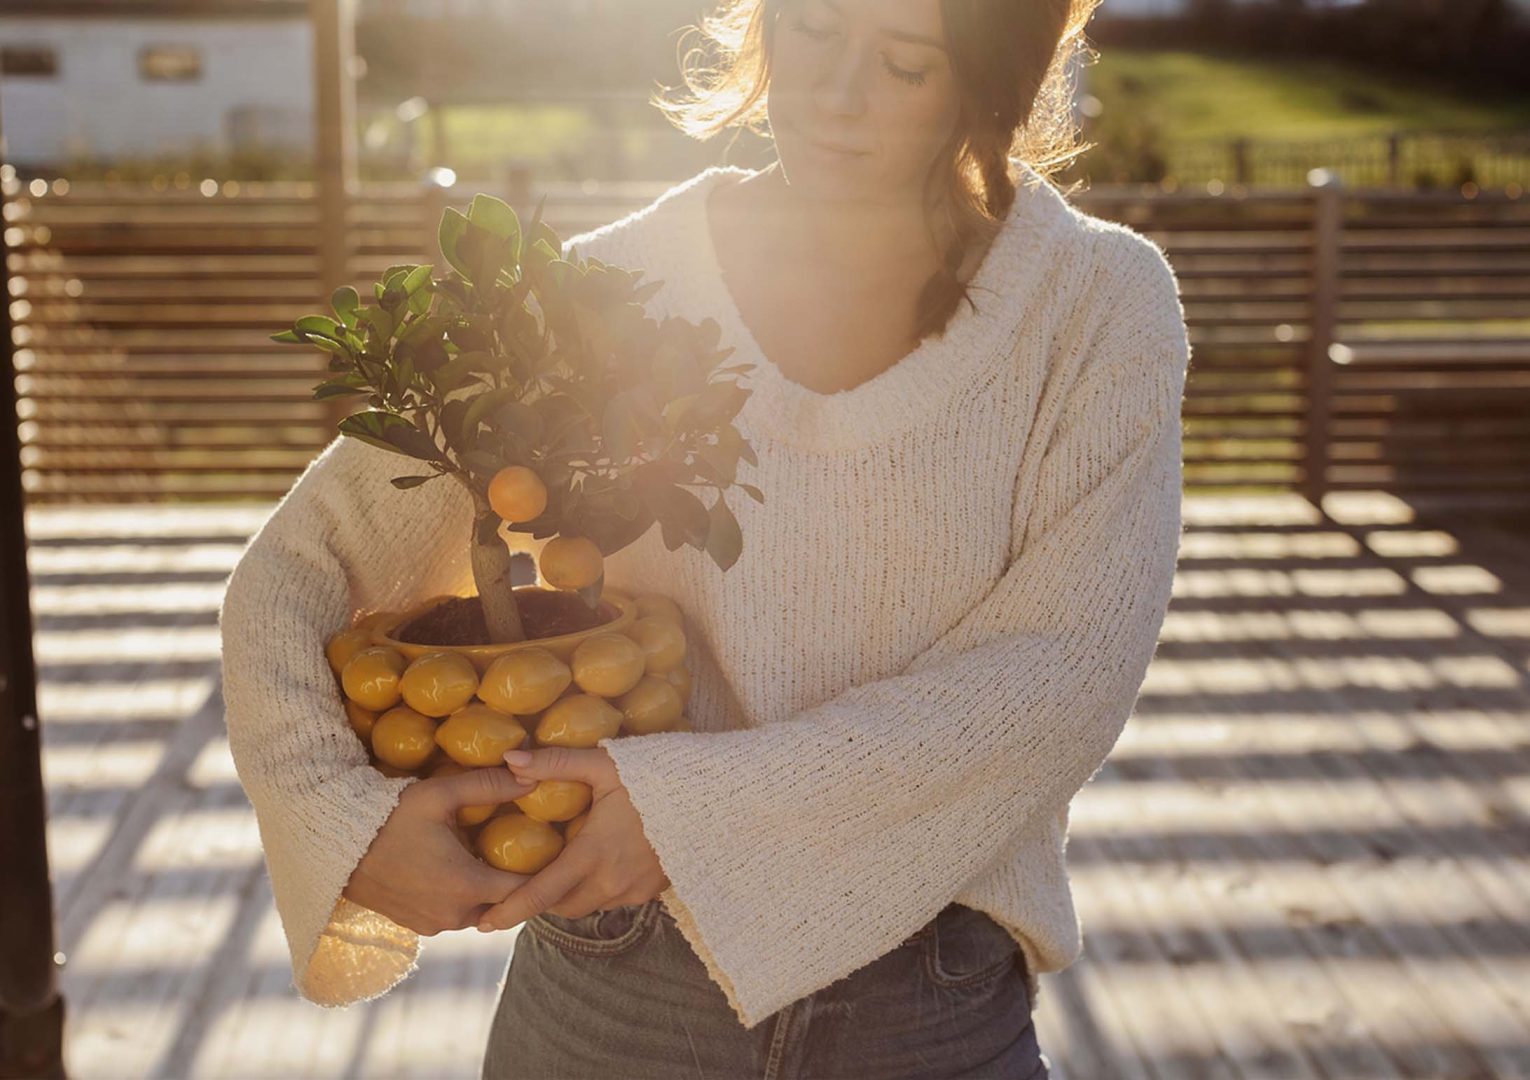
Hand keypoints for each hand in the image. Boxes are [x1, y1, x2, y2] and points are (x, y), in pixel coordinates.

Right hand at [342, 766, 539, 935]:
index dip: (543, 871)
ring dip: (491, 892)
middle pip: (506, 905)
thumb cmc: (389, 817)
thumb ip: (489, 786)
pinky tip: (466, 870)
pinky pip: (457, 917)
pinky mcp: (418, 927)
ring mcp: (435, 925)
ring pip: (482, 913)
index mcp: (467, 886)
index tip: (553, 852)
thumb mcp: (440, 795)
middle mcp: (455, 915)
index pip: (526, 890)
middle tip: (530, 854)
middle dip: (519, 883)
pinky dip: (467, 899)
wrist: (337, 847)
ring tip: (499, 859)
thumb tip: (532, 777)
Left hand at [475, 746, 669, 931]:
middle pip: (561, 907)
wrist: (716, 797)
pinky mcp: (654, 890)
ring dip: (570, 895)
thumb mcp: (605, 764)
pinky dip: (599, 889)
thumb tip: (509, 759)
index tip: (483, 924)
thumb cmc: (659, 775)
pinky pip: (616, 899)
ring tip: (559, 875)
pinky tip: (600, 865)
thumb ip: (555, 763)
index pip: (542, 893)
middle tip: (518, 890)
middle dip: (539, 903)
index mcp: (594, 853)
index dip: (510, 910)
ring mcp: (636, 889)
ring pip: (589, 905)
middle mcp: (613, 880)